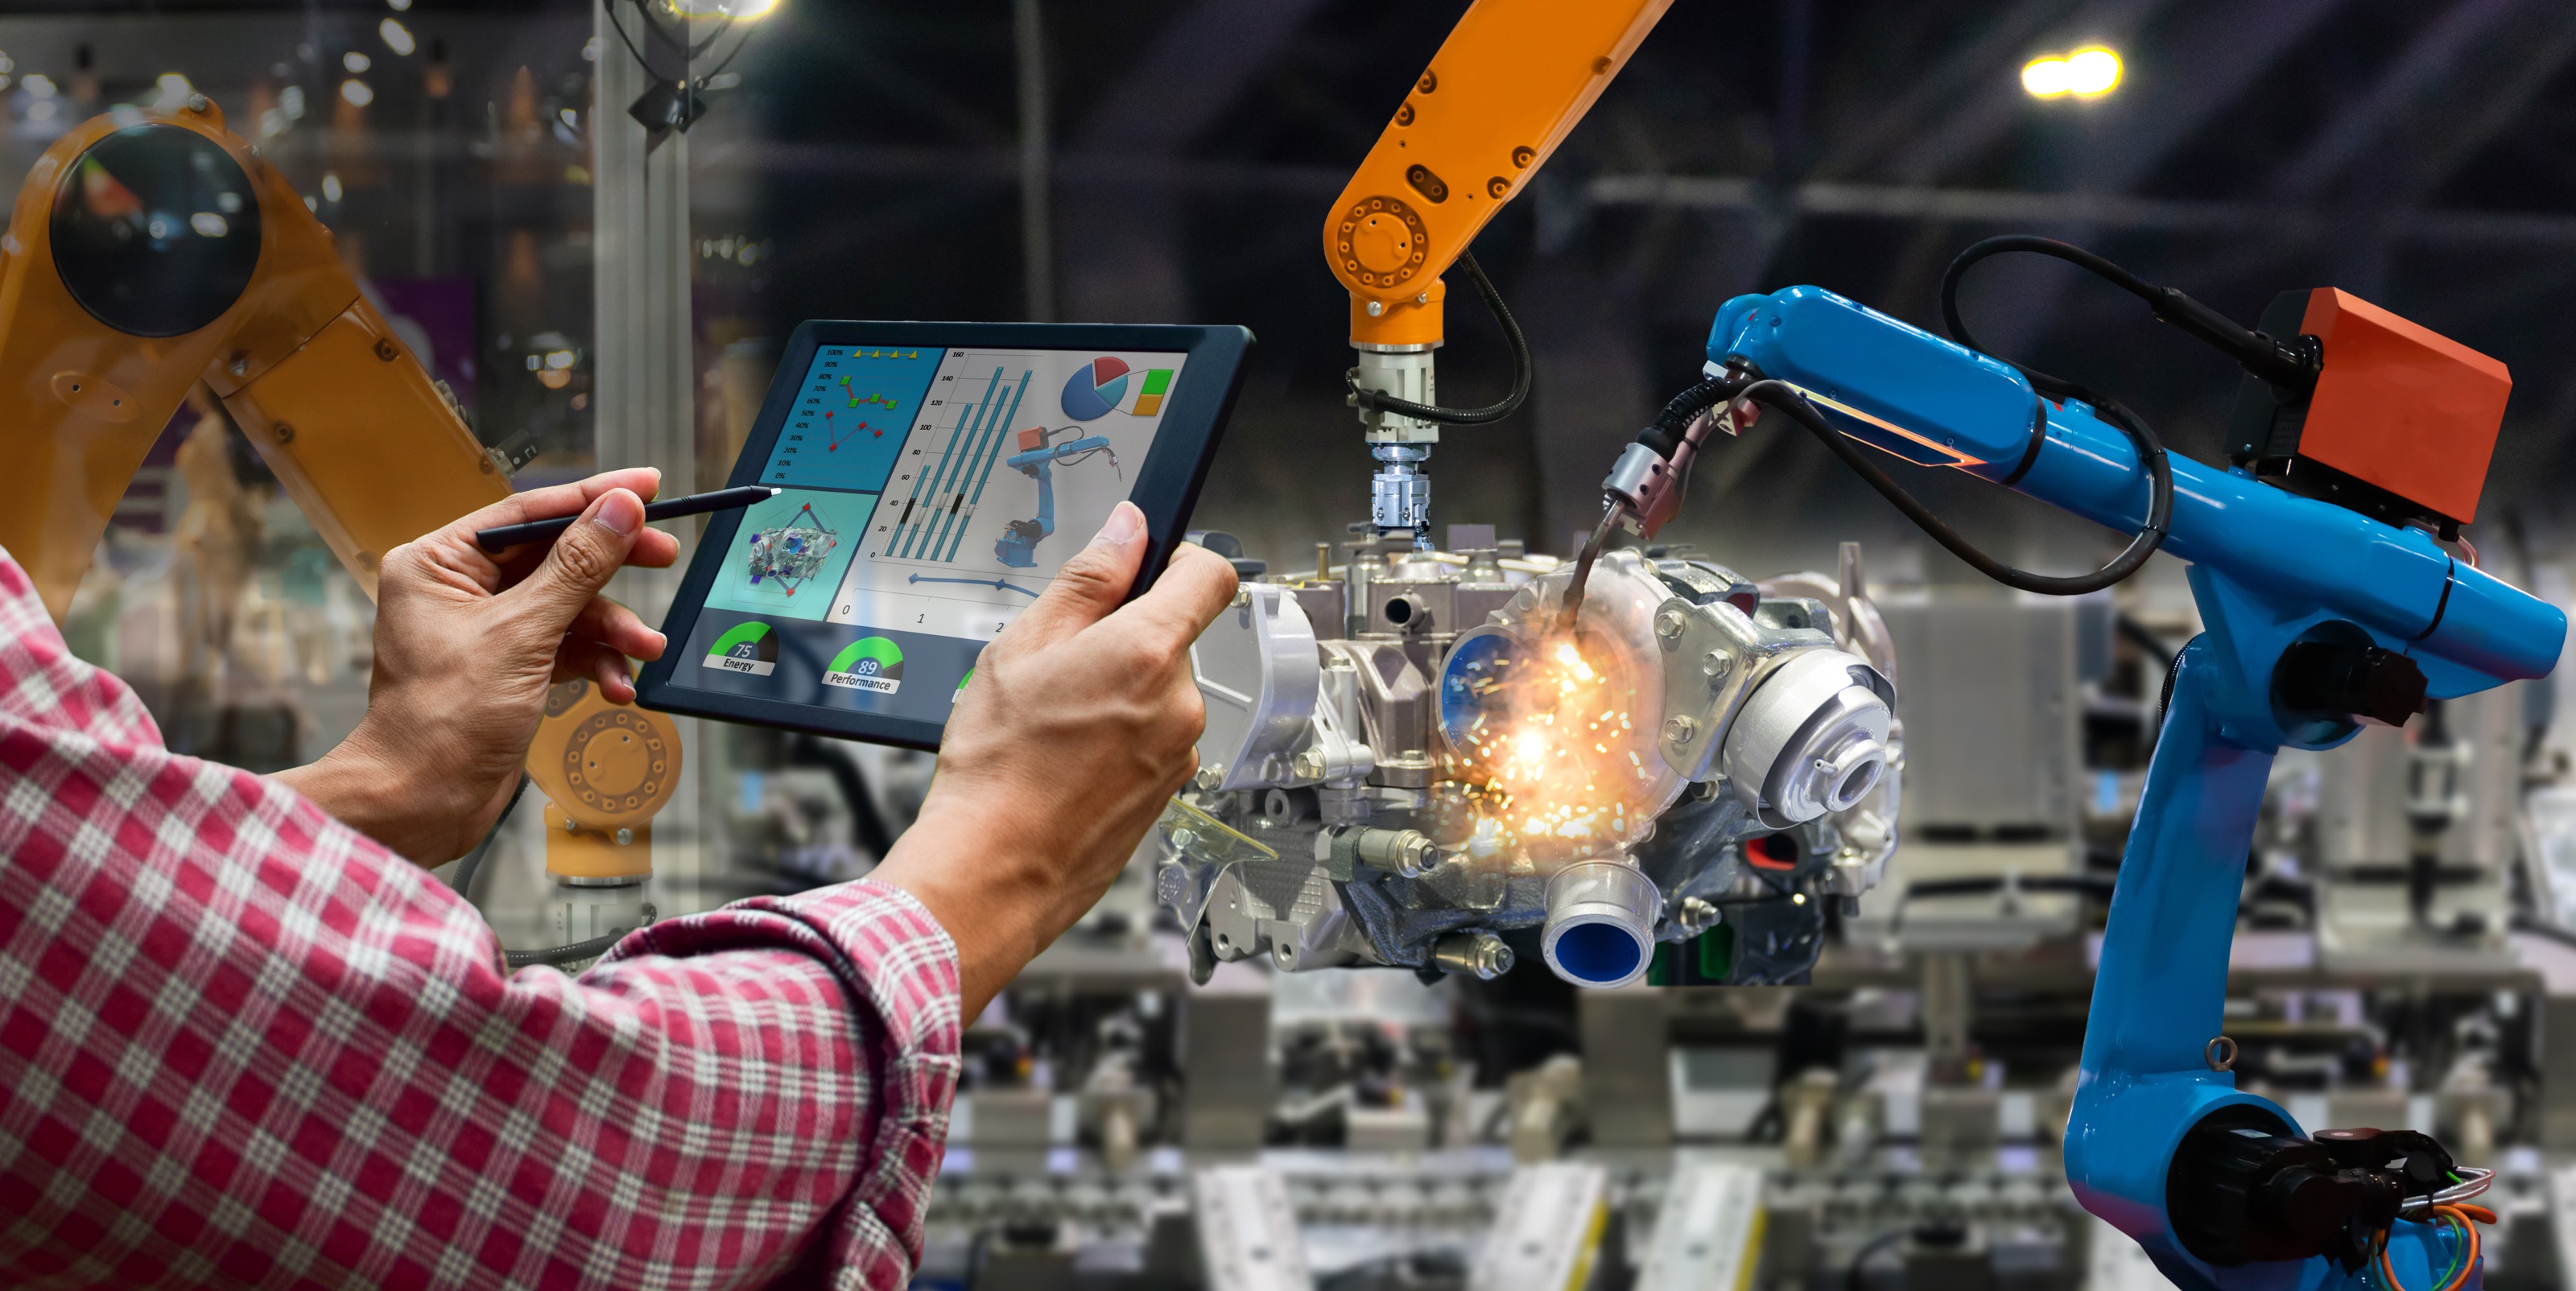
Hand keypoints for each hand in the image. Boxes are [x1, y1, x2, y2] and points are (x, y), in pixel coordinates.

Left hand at [276, 470, 679, 862]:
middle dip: (612, 567)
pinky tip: (616, 685)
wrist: (422, 802)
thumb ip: (577, 568)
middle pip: (555, 556)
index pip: (528, 513)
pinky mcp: (507, 667)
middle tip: (665, 555)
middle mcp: (458, 589)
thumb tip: (618, 509)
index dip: (592, 498)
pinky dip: (595, 662)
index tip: (647, 486)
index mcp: (439, 563)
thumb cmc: (443, 721)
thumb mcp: (522, 634)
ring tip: (644, 649)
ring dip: (610, 628)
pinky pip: (565, 646)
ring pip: (568, 605)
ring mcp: (485, 630)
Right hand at [871, 502, 1236, 1014]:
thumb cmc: (998, 766)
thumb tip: (1127, 531)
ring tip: (1056, 722)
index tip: (1147, 566)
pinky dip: (1119, 738)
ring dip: (1119, 694)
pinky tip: (1068, 759)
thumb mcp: (1022, 647)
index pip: (1210, 576)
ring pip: (1159, 693)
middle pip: (1173, 639)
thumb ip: (1086, 581)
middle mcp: (1179, 703)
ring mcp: (1180, 752)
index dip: (1179, 560)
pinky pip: (1153, 740)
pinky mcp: (1169, 790)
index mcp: (1147, 652)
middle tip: (1060, 666)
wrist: (993, 868)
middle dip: (1124, 640)